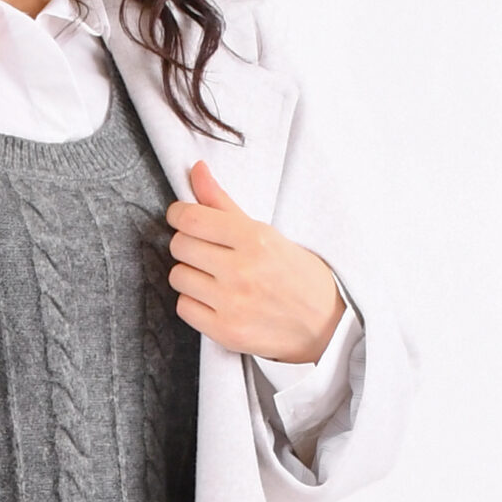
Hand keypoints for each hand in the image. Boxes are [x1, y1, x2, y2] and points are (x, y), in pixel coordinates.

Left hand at [167, 161, 344, 364]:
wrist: (323, 324)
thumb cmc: (295, 274)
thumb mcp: (266, 233)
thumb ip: (224, 203)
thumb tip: (196, 169)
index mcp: (254, 238)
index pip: (191, 219)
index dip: (178, 215)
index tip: (181, 217)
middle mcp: (241, 271)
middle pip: (180, 246)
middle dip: (187, 244)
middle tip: (204, 249)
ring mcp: (232, 304)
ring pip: (178, 277)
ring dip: (189, 274)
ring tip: (211, 276)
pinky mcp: (225, 332)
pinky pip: (183, 308)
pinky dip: (193, 302)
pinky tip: (213, 299)